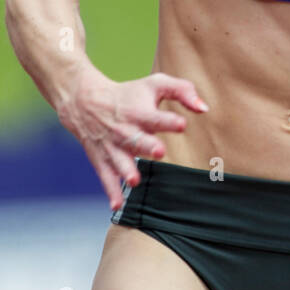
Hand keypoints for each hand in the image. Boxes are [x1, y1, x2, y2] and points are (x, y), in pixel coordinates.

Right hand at [57, 65, 208, 208]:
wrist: (84, 101)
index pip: (155, 117)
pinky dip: (111, 191)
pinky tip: (117, 206)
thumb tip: (204, 109)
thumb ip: (183, 91)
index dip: (168, 121)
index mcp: (140, 112)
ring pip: (120, 161)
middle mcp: (126, 131)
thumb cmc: (130, 94)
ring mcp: (113, 147)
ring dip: (127, 170)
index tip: (181, 124)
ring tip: (134, 181)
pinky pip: (106, 177)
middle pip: (138, 140)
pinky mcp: (103, 160)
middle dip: (148, 146)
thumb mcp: (156, 83)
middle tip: (159, 152)